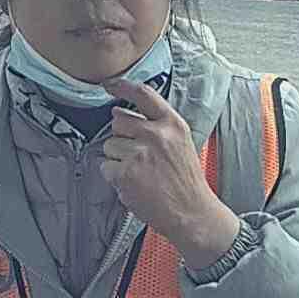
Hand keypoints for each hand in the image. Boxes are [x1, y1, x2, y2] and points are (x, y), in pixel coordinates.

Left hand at [100, 79, 239, 268]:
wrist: (192, 214)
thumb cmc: (185, 180)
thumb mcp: (180, 142)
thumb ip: (155, 124)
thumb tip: (119, 112)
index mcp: (172, 123)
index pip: (143, 94)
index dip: (122, 86)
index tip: (109, 84)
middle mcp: (156, 134)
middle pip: (118, 121)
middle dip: (122, 136)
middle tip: (137, 155)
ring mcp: (139, 154)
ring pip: (110, 145)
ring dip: (118, 158)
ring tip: (139, 172)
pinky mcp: (126, 174)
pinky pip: (105, 166)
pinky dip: (113, 176)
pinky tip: (132, 183)